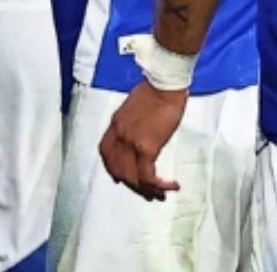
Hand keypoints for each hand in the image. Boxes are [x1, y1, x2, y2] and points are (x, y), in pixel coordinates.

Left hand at [99, 80, 187, 200]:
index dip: (112, 168)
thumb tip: (142, 133)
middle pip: (118, 170)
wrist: (165, 82)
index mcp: (115, 124)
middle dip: (132, 185)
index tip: (121, 178)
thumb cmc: (157, 89)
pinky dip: (158, 185)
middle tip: (147, 192)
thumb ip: (133, 122)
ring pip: (132, 178)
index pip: (105, 153)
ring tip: (160, 195)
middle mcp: (119, 136)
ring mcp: (130, 143)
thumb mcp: (135, 106)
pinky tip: (170, 186)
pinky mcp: (147, 147)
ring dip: (146, 190)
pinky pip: (148, 176)